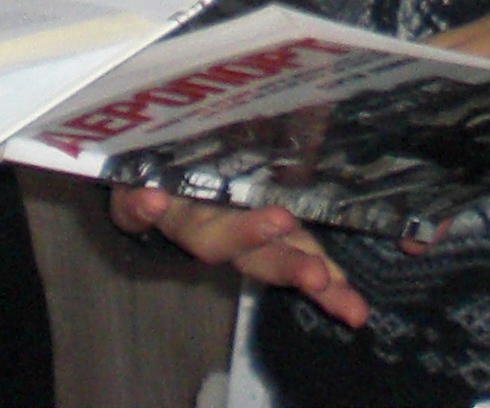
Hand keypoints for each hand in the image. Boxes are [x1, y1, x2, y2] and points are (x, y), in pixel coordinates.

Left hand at [107, 187, 366, 327]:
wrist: (139, 192)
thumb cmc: (206, 192)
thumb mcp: (244, 196)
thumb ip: (293, 200)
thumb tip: (311, 187)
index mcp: (256, 233)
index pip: (295, 256)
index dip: (322, 278)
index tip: (350, 301)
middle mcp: (224, 233)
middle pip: (261, 257)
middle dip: (292, 267)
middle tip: (320, 276)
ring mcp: (185, 221)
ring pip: (213, 235)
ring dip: (243, 232)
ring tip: (279, 220)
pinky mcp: (140, 208)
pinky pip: (139, 207)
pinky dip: (144, 206)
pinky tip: (152, 200)